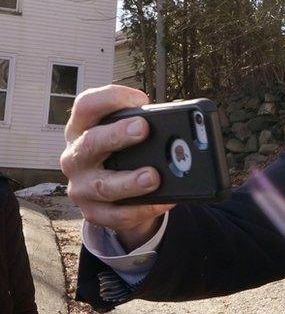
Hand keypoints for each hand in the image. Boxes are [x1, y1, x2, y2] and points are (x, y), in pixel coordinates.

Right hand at [60, 85, 172, 250]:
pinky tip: (164, 201)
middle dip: (117, 135)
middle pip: (91, 142)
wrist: (117, 197)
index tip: (140, 99)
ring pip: (104, 185)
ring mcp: (81, 187)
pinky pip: (118, 214)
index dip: (110, 99)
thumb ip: (146, 127)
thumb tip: (178, 130)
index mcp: (83, 129)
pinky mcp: (94, 212)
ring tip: (153, 176)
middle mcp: (76, 156)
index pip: (86, 106)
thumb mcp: (129, 138)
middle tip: (143, 128)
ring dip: (130, 181)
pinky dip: (143, 209)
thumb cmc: (126, 156)